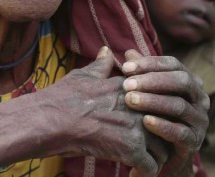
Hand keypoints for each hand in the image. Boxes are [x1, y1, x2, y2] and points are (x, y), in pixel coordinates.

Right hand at [39, 47, 167, 175]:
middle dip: (162, 138)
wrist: (49, 119)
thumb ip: (101, 65)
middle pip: (166, 124)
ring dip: (156, 158)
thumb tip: (107, 50)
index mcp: (130, 87)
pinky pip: (152, 167)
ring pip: (164, 148)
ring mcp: (137, 127)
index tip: (150, 125)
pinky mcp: (131, 148)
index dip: (156, 115)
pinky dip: (145, 174)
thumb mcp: (84, 75)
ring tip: (146, 164)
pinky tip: (134, 174)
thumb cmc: (61, 98)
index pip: (158, 100)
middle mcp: (139, 105)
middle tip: (154, 149)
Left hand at [121, 50, 209, 176]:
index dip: (150, 63)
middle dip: (153, 81)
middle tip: (127, 84)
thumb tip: (129, 52)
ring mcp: (199, 120)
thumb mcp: (147, 92)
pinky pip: (180, 132)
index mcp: (189, 81)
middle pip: (181, 81)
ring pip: (180, 106)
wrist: (162, 154)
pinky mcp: (194, 142)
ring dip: (154, 102)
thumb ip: (141, 73)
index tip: (126, 67)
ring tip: (131, 100)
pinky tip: (145, 122)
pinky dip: (163, 125)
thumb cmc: (154, 114)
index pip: (173, 64)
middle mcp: (199, 98)